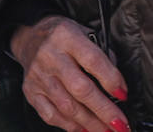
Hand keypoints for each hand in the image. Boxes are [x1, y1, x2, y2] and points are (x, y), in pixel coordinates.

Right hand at [11, 15, 129, 131]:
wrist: (29, 37)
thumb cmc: (61, 36)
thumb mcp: (83, 31)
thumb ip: (101, 54)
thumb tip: (116, 85)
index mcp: (66, 36)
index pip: (93, 60)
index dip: (111, 79)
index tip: (123, 94)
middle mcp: (50, 56)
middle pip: (80, 88)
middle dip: (104, 110)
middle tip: (120, 124)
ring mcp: (39, 76)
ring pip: (67, 106)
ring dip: (91, 123)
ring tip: (107, 130)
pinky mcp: (31, 92)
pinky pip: (51, 115)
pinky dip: (70, 126)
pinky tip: (84, 129)